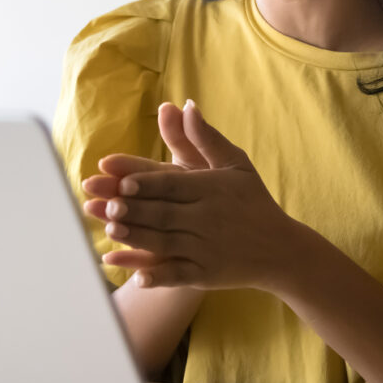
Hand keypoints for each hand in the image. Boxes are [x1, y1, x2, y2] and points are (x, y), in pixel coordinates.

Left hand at [81, 100, 302, 290]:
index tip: (121, 180)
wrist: (280, 249)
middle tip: (102, 205)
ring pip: (165, 243)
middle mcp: (207, 219)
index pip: (173, 183)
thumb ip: (206, 138)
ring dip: (136, 239)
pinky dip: (157, 277)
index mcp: (212, 189)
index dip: (147, 182)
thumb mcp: (235, 163)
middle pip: (163, 213)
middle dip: (132, 210)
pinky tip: (136, 277)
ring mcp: (206, 249)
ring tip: (109, 232)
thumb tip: (186, 104)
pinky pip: (178, 275)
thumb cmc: (252, 201)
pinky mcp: (205, 275)